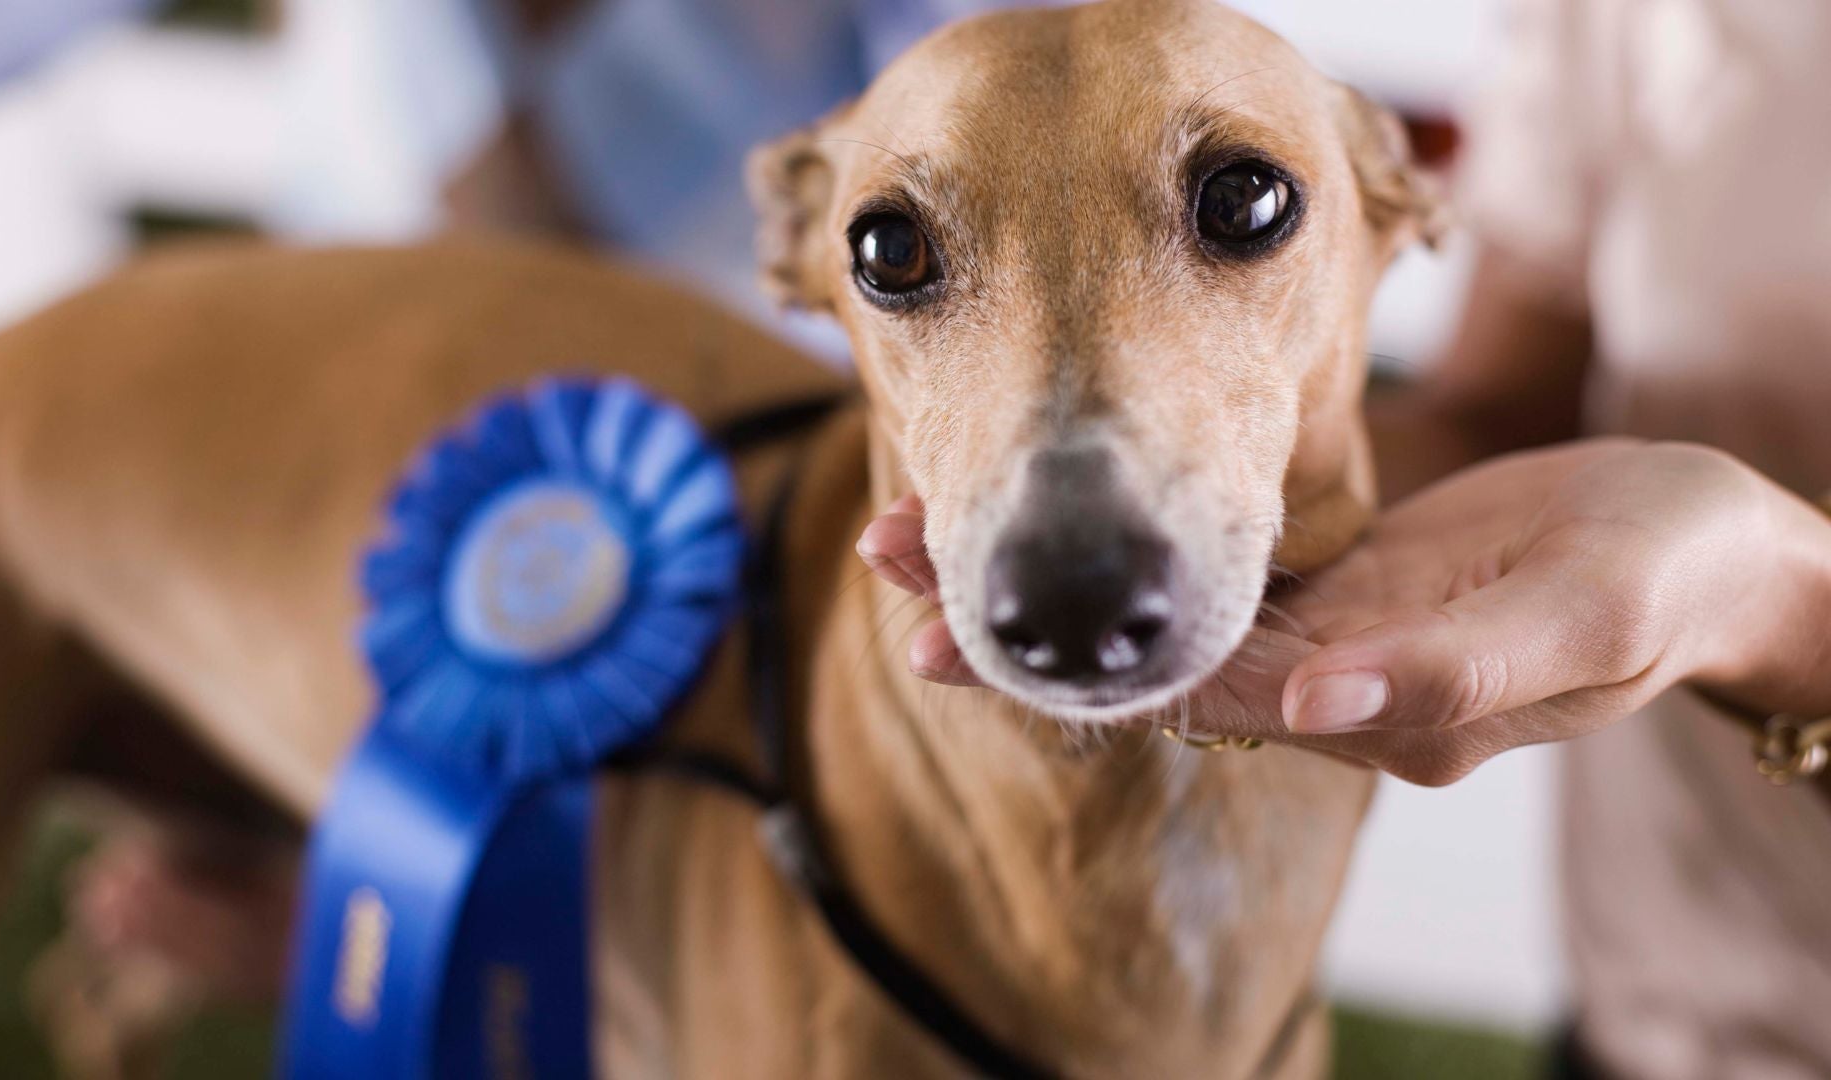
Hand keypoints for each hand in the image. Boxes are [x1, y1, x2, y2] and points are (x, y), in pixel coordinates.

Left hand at [860, 440, 1830, 783]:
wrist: (1705, 550)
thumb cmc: (1660, 581)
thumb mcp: (1581, 621)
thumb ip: (1448, 674)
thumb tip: (1318, 704)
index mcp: (1376, 707)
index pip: (1191, 690)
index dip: (1064, 664)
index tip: (947, 630)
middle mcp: (1329, 683)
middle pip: (1145, 659)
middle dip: (1016, 617)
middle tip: (888, 555)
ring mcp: (1326, 632)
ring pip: (1160, 613)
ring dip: (1049, 572)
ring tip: (923, 520)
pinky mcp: (1336, 581)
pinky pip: (1210, 572)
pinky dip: (1123, 546)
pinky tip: (1054, 508)